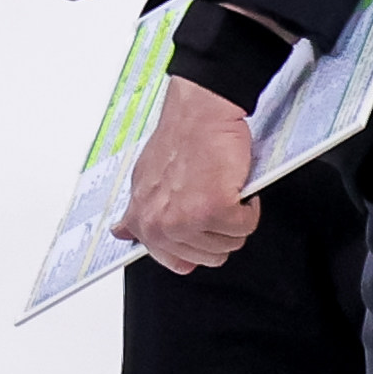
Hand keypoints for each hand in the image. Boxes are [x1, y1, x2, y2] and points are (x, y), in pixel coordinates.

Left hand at [116, 77, 262, 274]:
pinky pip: (246, 226)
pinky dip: (250, 207)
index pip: (174, 262)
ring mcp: (188, 220)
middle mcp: (161, 225)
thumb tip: (122, 233)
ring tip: (224, 189)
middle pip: (209, 257)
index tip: (202, 230)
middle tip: (216, 198)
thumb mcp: (145, 180)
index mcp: (143, 220)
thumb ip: (138, 212)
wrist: (200, 112)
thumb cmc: (180, 139)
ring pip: (230, 244)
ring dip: (235, 218)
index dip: (197, 248)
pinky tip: (237, 185)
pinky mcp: (216, 209)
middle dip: (221, 230)